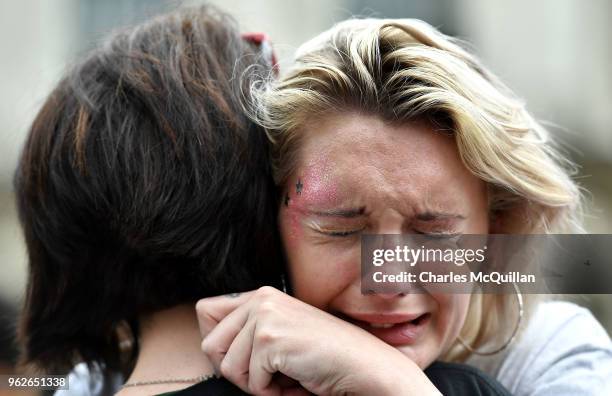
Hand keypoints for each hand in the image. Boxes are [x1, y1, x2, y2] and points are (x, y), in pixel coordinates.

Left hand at [196, 286, 440, 395]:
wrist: (365, 368)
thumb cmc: (324, 359)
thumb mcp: (281, 338)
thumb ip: (248, 332)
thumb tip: (207, 342)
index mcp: (261, 294)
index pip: (205, 312)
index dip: (220, 345)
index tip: (251, 357)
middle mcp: (260, 298)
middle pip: (209, 345)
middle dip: (239, 370)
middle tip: (274, 370)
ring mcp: (265, 316)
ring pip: (226, 367)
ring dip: (257, 383)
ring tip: (289, 374)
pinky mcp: (270, 338)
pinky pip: (250, 382)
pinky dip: (272, 392)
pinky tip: (298, 378)